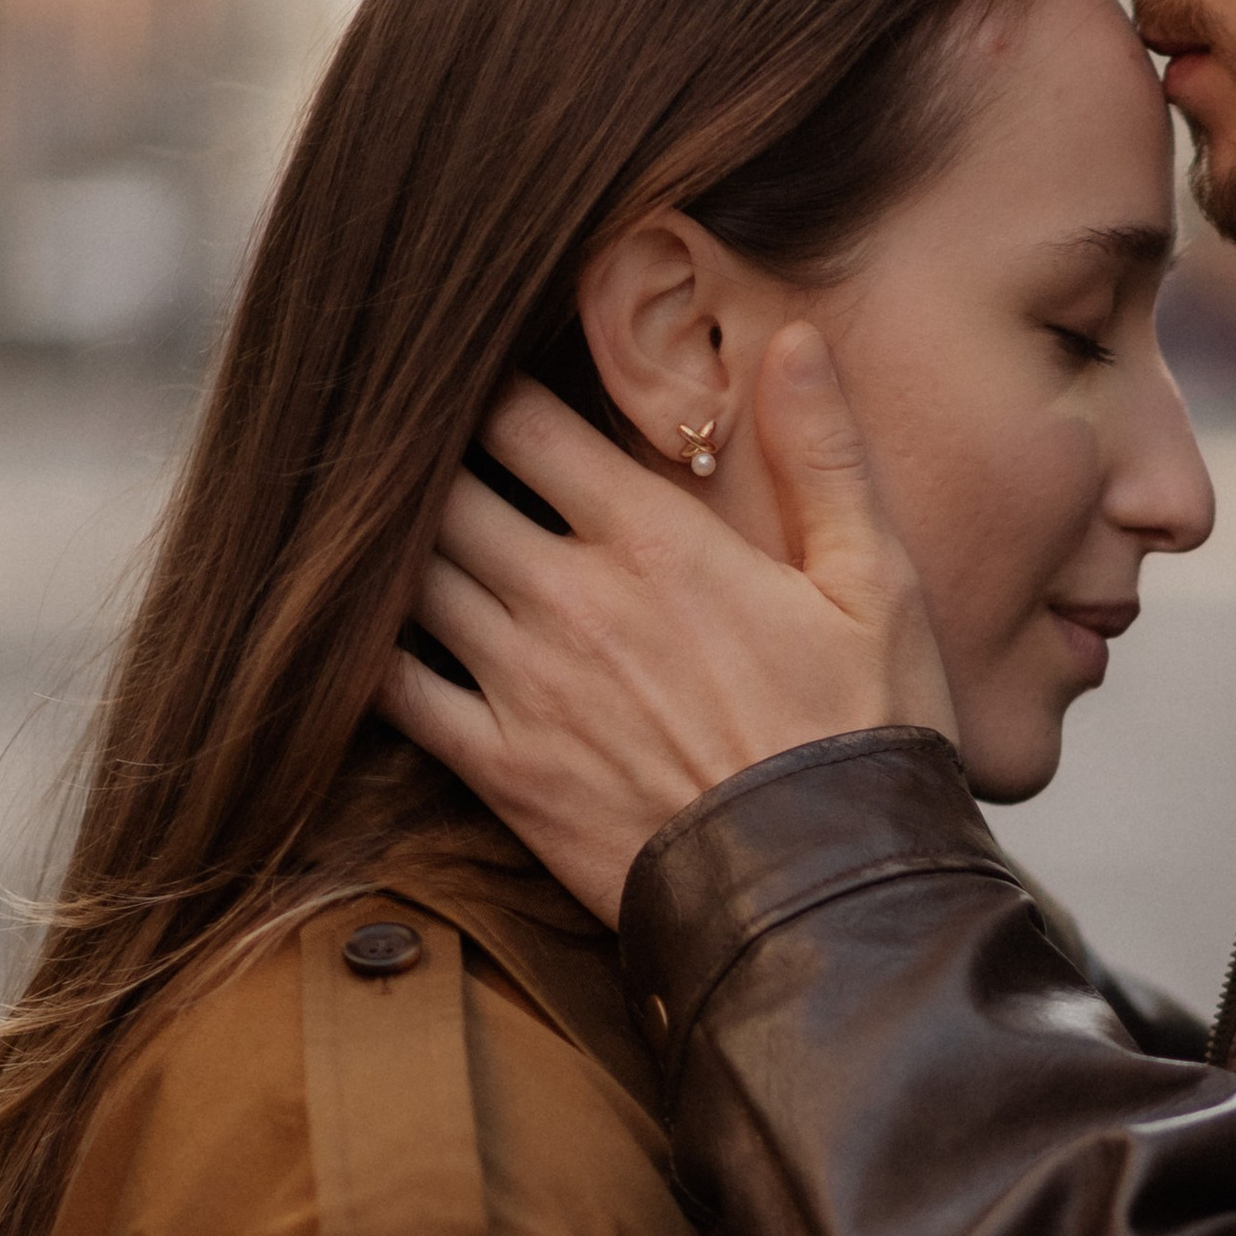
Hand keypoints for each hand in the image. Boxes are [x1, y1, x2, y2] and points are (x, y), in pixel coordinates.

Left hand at [384, 326, 955, 922]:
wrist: (825, 896)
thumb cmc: (864, 734)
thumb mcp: (875, 582)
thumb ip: (824, 452)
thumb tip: (795, 339)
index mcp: (655, 538)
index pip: (522, 418)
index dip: (486, 383)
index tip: (476, 370)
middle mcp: (569, 597)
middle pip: (444, 487)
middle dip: (422, 453)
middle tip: (405, 435)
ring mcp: (522, 685)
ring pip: (407, 574)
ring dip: (388, 540)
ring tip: (373, 517)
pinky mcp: (499, 769)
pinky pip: (393, 689)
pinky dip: (364, 648)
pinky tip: (360, 627)